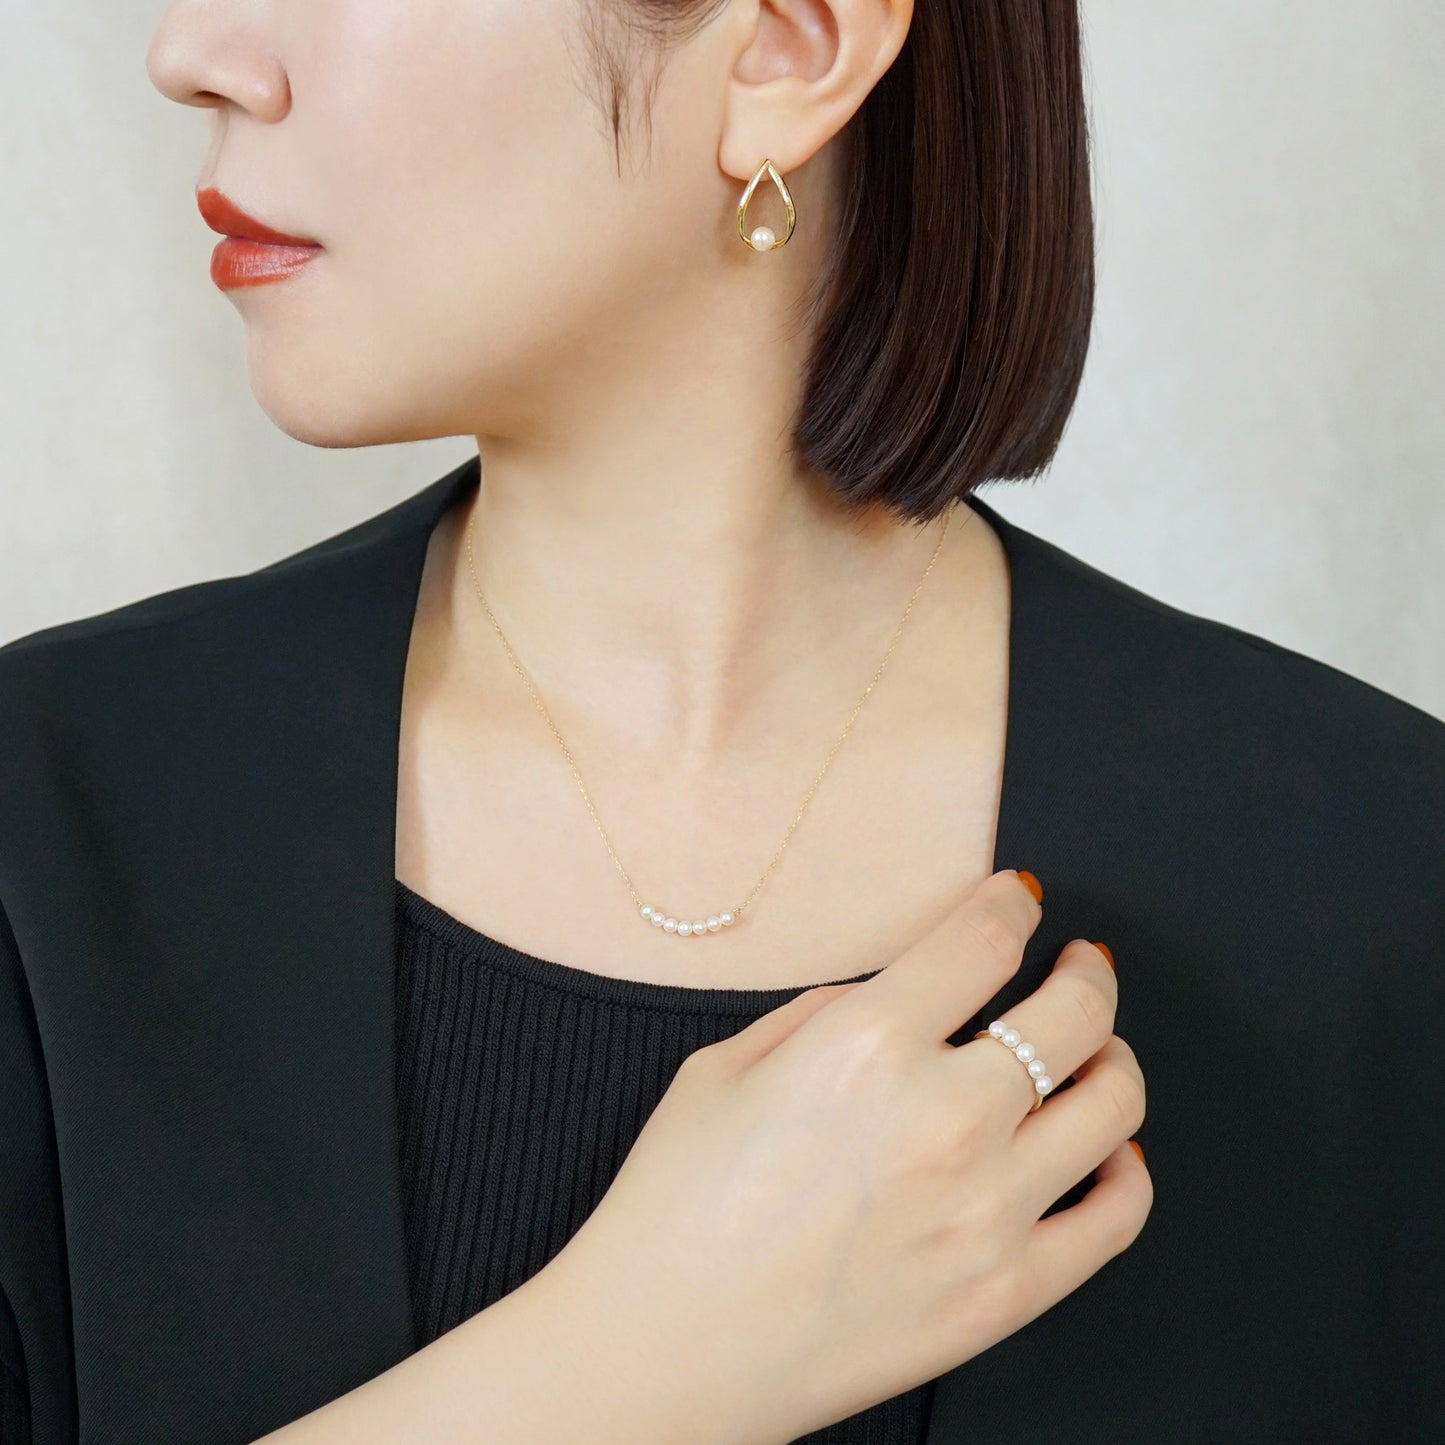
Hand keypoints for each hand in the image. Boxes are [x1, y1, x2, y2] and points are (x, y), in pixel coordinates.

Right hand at [537, 869, 1151, 1444]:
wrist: (665, 1351)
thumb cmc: (674, 1207)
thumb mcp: (725, 1068)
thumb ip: (824, 1012)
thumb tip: (900, 994)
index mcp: (864, 1046)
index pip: (985, 939)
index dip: (1012, 901)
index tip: (1019, 898)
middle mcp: (942, 1117)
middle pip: (1074, 1011)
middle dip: (1086, 969)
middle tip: (1080, 962)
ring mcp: (986, 1211)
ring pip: (1114, 1103)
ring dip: (1113, 1054)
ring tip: (1096, 1048)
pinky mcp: (1006, 1292)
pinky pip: (1116, 1216)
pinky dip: (1127, 1168)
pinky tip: (1106, 1150)